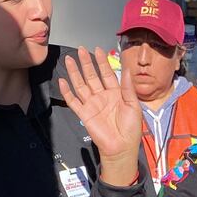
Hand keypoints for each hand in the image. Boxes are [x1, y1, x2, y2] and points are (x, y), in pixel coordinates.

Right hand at [58, 47, 141, 183]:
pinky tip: (62, 81)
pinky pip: (73, 101)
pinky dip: (67, 92)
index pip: (107, 74)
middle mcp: (102, 96)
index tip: (97, 50)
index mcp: (116, 93)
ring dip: (75, 73)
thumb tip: (127, 69)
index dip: (102, 62)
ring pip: (81, 85)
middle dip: (86, 63)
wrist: (121, 147)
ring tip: (69, 60)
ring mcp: (92, 105)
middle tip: (80, 49)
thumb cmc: (131, 129)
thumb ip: (127, 87)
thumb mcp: (133, 105)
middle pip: (92, 76)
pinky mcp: (84, 114)